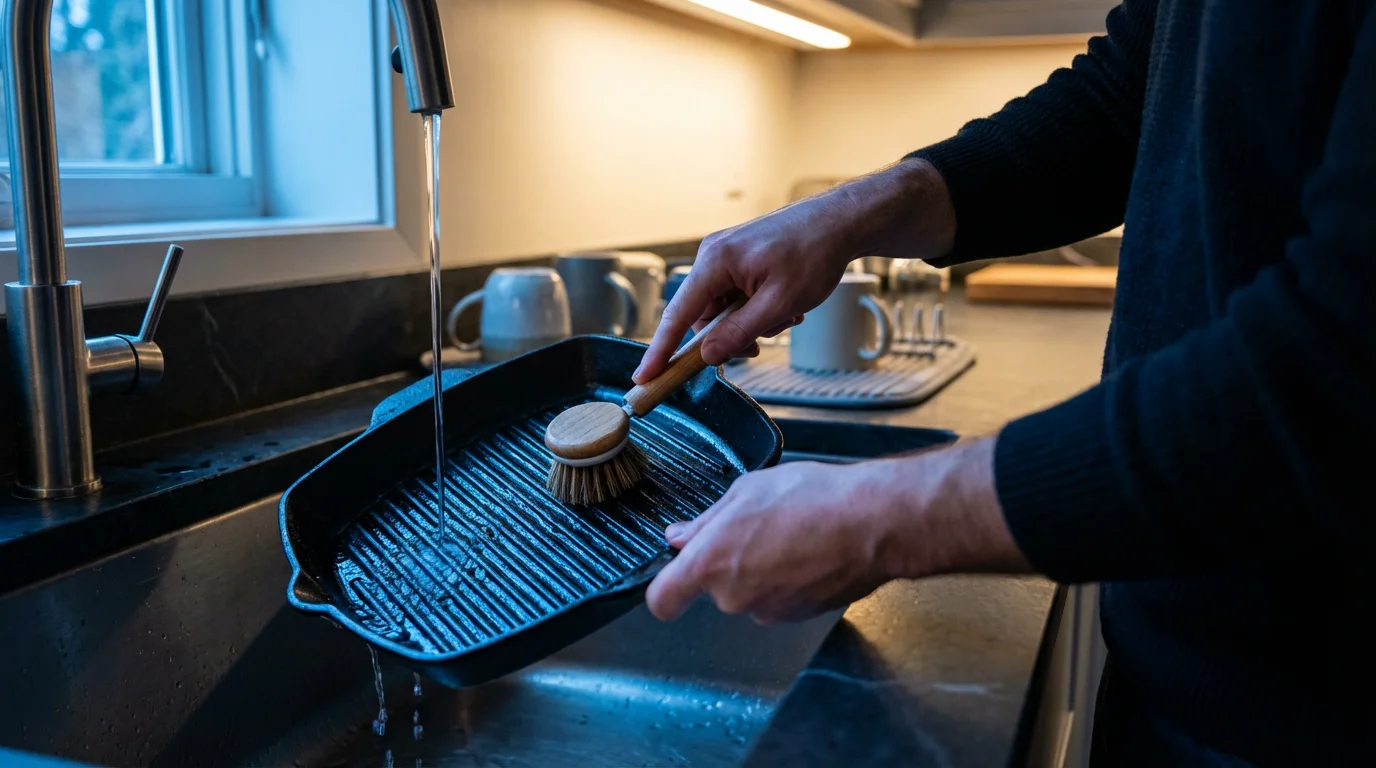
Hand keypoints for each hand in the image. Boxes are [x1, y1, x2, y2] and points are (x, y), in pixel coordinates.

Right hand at [633, 158, 956, 382]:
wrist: (842, 221)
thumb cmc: (815, 253)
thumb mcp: (779, 304)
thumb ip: (739, 331)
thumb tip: (708, 354)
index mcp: (716, 262)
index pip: (678, 315)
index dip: (660, 351)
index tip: (645, 377)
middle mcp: (714, 255)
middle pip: (703, 316)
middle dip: (730, 336)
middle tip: (759, 346)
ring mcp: (727, 255)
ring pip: (723, 309)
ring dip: (750, 323)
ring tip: (786, 316)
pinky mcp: (741, 258)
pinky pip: (736, 296)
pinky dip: (757, 309)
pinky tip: (786, 305)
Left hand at [645, 437, 1031, 623]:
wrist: (873, 523)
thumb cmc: (813, 499)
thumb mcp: (748, 491)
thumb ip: (706, 520)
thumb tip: (680, 536)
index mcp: (711, 563)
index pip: (663, 600)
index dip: (665, 590)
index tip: (672, 577)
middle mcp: (734, 596)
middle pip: (714, 587)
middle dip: (729, 561)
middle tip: (756, 525)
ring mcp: (768, 610)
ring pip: (750, 592)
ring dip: (761, 569)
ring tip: (789, 533)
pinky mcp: (798, 616)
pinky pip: (780, 598)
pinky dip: (788, 580)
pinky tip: (808, 550)